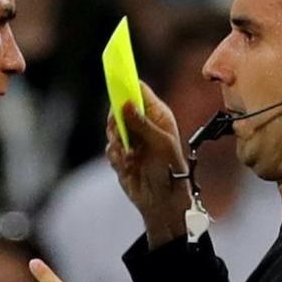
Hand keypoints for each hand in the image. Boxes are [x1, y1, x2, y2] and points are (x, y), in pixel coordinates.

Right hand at [106, 82, 191, 246]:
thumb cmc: (171, 170)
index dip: (126, 84)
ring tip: (130, 155)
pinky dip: (116, 157)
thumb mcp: (161, 143)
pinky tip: (129, 165)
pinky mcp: (120, 155)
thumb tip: (124, 105)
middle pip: (118, 108)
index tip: (115, 81)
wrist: (163, 200)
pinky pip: (109, 149)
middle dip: (116, 121)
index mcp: (157, 114)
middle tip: (120, 131)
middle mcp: (142, 123)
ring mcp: (130, 139)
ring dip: (117, 142)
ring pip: (111, 129)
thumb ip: (141, 123)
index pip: (139, 90)